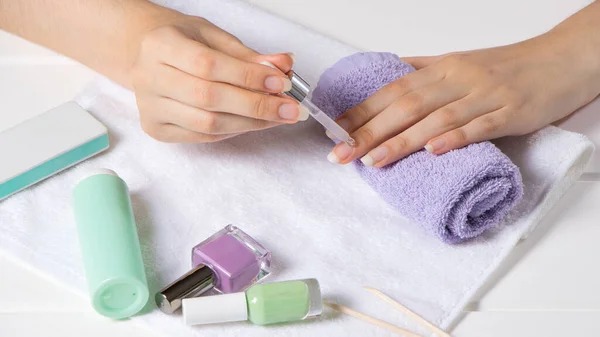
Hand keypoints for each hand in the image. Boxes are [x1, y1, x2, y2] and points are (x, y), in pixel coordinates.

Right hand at [131, 15, 305, 142]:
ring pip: (208, 123)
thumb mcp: (214, 36)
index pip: (209, 65)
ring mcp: (150, 107)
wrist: (146, 55)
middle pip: (209, 98)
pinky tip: (254, 122)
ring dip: (251, 123)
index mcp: (161, 45)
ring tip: (279, 117)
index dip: (248, 76)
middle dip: (257, 105)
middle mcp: (148, 77)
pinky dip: (235, 131)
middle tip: (291, 108)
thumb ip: (248, 54)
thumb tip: (284, 66)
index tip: (281, 83)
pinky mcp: (156, 129)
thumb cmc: (184, 42)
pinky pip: (204, 137)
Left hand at [327, 30, 599, 166]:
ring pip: (436, 118)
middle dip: (370, 131)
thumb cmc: (506, 66)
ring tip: (374, 160)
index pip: (392, 90)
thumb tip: (390, 73)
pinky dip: (455, 138)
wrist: (558, 60)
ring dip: (402, 140)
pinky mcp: (510, 112)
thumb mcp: (459, 63)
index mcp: (442, 69)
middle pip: (406, 105)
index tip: (335, 132)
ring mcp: (484, 95)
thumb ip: (423, 71)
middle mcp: (457, 79)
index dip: (361, 112)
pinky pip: (480, 126)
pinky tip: (432, 151)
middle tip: (342, 154)